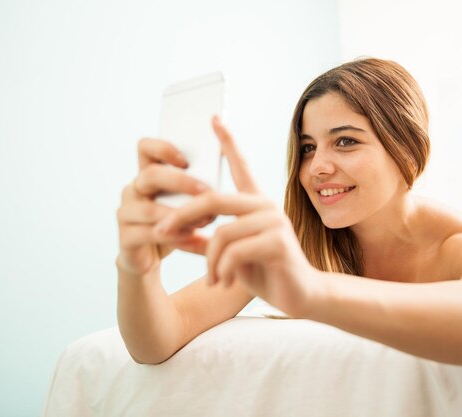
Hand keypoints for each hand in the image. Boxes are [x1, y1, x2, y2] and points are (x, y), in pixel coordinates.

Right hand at [115, 138, 214, 276]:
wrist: (151, 258)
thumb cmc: (175, 224)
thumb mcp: (186, 203)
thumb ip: (197, 188)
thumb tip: (221, 177)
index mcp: (147, 174)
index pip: (145, 147)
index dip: (163, 147)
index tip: (187, 160)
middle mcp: (133, 189)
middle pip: (150, 175)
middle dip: (181, 182)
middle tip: (207, 191)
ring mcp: (125, 213)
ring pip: (150, 209)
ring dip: (181, 214)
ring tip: (205, 220)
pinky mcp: (126, 237)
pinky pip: (151, 234)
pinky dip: (175, 236)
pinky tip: (194, 237)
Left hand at [153, 116, 320, 316]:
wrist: (300, 296)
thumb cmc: (265, 272)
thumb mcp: (229, 255)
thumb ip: (207, 239)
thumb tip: (173, 230)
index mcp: (255, 204)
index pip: (240, 166)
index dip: (227, 141)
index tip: (214, 118)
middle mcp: (266, 206)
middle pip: (212, 198)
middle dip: (180, 216)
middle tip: (160, 232)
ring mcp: (274, 222)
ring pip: (221, 233)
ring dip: (208, 261)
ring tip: (211, 279)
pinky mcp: (278, 243)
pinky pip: (234, 252)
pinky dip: (221, 271)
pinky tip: (223, 283)